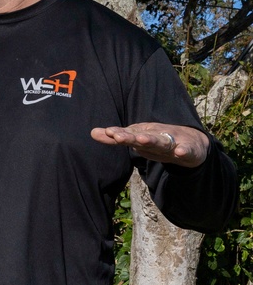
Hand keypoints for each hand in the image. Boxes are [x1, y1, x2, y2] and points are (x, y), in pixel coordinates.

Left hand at [90, 122, 208, 167]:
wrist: (192, 143)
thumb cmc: (158, 140)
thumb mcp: (137, 139)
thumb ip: (116, 138)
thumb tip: (92, 132)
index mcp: (144, 135)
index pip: (130, 135)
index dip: (120, 134)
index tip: (109, 133)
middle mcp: (157, 137)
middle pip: (142, 137)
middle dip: (131, 137)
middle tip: (118, 136)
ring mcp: (173, 143)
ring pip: (162, 142)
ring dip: (152, 140)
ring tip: (142, 139)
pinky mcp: (188, 150)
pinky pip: (186, 151)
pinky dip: (184, 151)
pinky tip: (180, 152)